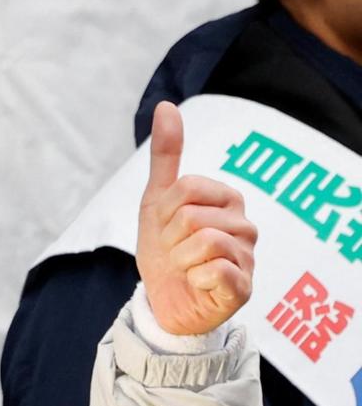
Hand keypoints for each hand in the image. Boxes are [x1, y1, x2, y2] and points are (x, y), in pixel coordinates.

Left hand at [136, 101, 256, 334]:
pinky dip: (193, 279)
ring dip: (179, 260)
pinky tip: (197, 283)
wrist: (164, 299)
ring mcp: (248, 256)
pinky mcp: (244, 287)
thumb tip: (166, 106)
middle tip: (174, 252)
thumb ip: (166, 155)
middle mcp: (245, 224)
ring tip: (185, 267)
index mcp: (228, 198)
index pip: (186, 189)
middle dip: (169, 238)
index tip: (167, 228)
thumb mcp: (157, 200)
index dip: (163, 213)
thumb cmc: (165, 248)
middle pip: (191, 215)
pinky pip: (214, 271)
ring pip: (202, 242)